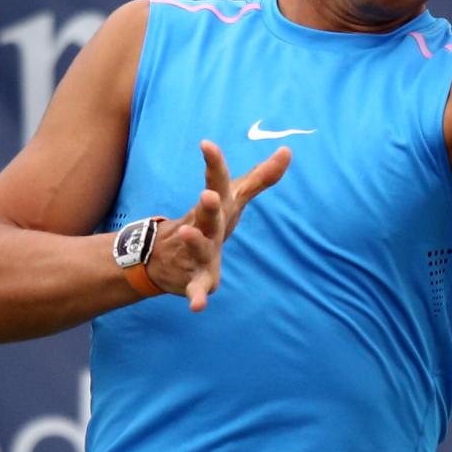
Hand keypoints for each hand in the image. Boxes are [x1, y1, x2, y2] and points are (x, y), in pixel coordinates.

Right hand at [145, 140, 290, 310]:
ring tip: (191, 234)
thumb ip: (261, 177)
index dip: (214, 163)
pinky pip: (196, 288)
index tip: (206, 144)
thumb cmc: (209, 221)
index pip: (217, 181)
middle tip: (206, 194)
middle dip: (207, 206)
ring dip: (195, 242)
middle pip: (207, 215)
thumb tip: (287, 149)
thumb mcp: (235, 198)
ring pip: (198, 247)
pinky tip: (198, 308)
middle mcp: (204, 226)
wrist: (164, 257)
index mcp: (216, 206)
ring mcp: (196, 252)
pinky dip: (197, 297)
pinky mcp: (195, 278)